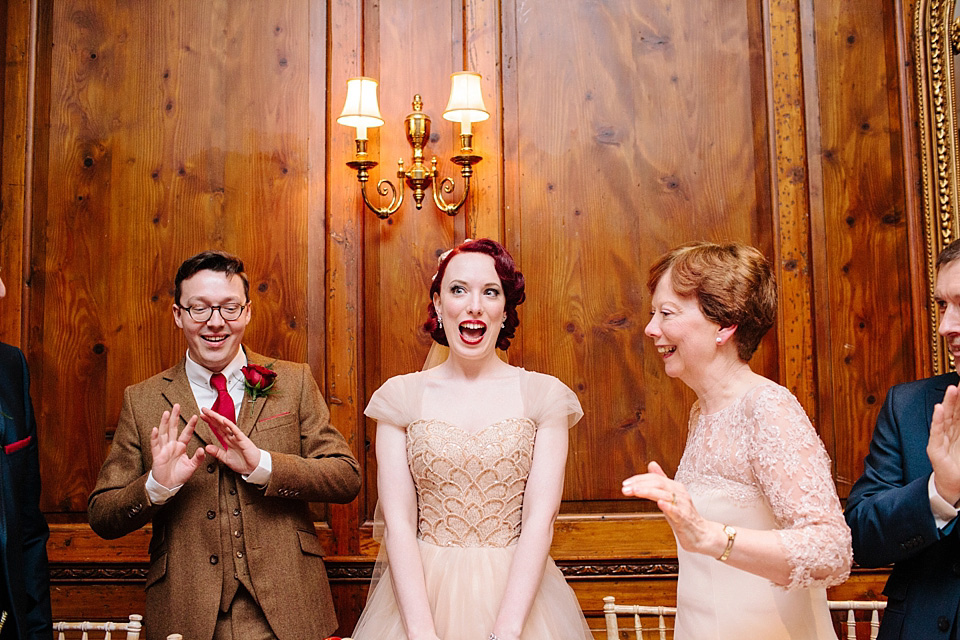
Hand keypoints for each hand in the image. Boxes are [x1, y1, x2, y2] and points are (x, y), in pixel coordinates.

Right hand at [150, 404, 204, 487]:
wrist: (168, 485)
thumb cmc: (179, 476)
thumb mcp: (192, 467)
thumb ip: (197, 458)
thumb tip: (203, 449)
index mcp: (181, 447)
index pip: (186, 433)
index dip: (191, 425)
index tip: (196, 416)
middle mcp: (172, 445)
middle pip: (173, 428)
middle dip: (175, 417)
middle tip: (177, 405)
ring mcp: (164, 449)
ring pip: (164, 433)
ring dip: (165, 423)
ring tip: (167, 413)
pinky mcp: (157, 455)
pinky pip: (155, 445)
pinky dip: (155, 437)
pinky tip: (155, 429)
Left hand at [200, 407, 261, 475]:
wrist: (254, 467)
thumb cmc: (243, 462)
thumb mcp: (226, 458)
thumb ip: (217, 452)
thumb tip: (207, 447)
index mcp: (229, 440)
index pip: (218, 429)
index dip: (210, 422)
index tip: (203, 417)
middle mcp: (232, 436)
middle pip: (220, 424)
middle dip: (211, 417)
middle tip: (203, 410)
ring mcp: (237, 437)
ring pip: (226, 425)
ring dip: (218, 418)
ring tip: (210, 413)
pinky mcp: (243, 439)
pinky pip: (235, 431)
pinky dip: (230, 425)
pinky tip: (223, 420)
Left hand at [621, 461, 723, 556]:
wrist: (701, 534)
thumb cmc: (684, 515)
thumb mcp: (671, 495)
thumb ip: (661, 480)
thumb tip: (652, 464)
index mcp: (675, 487)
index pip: (655, 478)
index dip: (639, 479)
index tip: (625, 484)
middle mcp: (679, 493)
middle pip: (658, 483)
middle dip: (640, 484)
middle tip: (625, 488)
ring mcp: (683, 505)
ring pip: (665, 494)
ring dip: (648, 492)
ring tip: (636, 491)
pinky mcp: (685, 519)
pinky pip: (677, 511)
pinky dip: (668, 506)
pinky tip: (660, 504)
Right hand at [928, 385, 959, 503]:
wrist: (954, 489)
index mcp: (958, 433)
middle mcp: (949, 435)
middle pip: (954, 412)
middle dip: (957, 397)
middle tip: (959, 383)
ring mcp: (941, 441)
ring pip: (945, 419)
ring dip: (948, 403)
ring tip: (952, 389)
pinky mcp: (935, 451)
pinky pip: (937, 433)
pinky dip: (937, 420)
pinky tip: (938, 409)